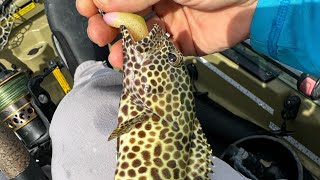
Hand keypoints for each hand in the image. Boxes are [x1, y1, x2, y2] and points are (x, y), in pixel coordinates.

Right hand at [76, 0, 256, 68]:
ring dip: (123, 46)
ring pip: (138, 37)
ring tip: (113, 54)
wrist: (254, 1)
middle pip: (124, 15)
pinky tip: (131, 64)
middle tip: (97, 32)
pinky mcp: (182, 45)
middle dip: (107, 24)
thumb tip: (103, 5)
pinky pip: (158, 54)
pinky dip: (143, 60)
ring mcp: (170, 23)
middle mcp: (159, 1)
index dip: (100, 0)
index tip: (87, 9)